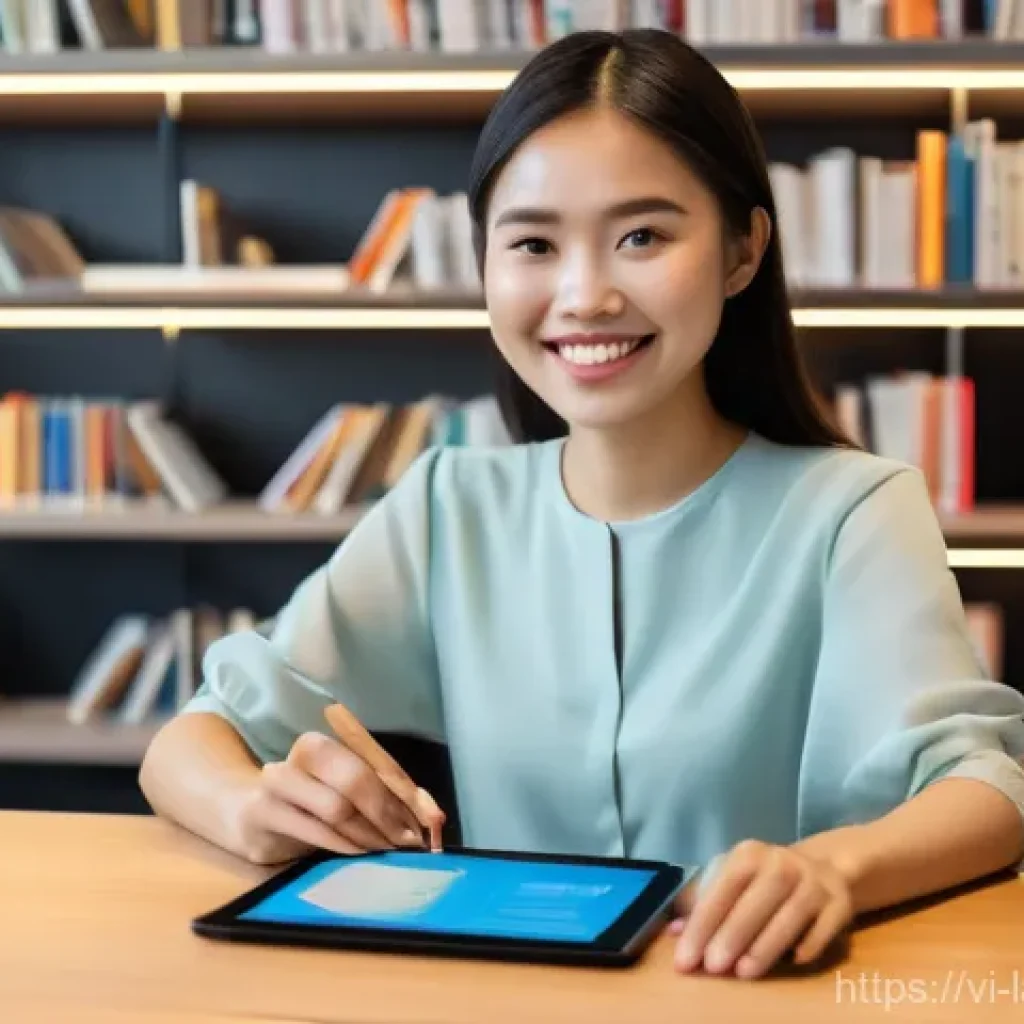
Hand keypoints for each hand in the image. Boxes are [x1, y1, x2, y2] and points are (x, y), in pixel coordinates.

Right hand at [231, 731, 437, 865]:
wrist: (247, 815)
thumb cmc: (309, 803)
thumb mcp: (346, 793)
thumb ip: (387, 797)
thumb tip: (434, 816)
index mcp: (324, 742)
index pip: (375, 763)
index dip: (405, 792)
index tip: (428, 820)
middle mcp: (299, 755)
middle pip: (354, 779)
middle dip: (387, 813)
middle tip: (406, 840)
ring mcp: (277, 782)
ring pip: (336, 807)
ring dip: (368, 834)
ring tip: (385, 849)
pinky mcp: (263, 814)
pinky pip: (314, 832)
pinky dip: (343, 846)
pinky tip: (358, 854)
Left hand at [670, 839, 853, 979]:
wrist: (824, 868)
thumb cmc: (764, 881)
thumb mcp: (733, 881)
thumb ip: (705, 904)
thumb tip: (674, 932)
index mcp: (748, 855)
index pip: (721, 890)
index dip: (701, 925)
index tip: (685, 959)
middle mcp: (781, 863)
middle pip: (754, 902)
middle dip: (731, 936)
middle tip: (713, 967)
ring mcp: (814, 882)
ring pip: (789, 916)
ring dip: (766, 946)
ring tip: (744, 973)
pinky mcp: (839, 903)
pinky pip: (824, 927)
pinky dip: (809, 944)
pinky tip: (793, 961)